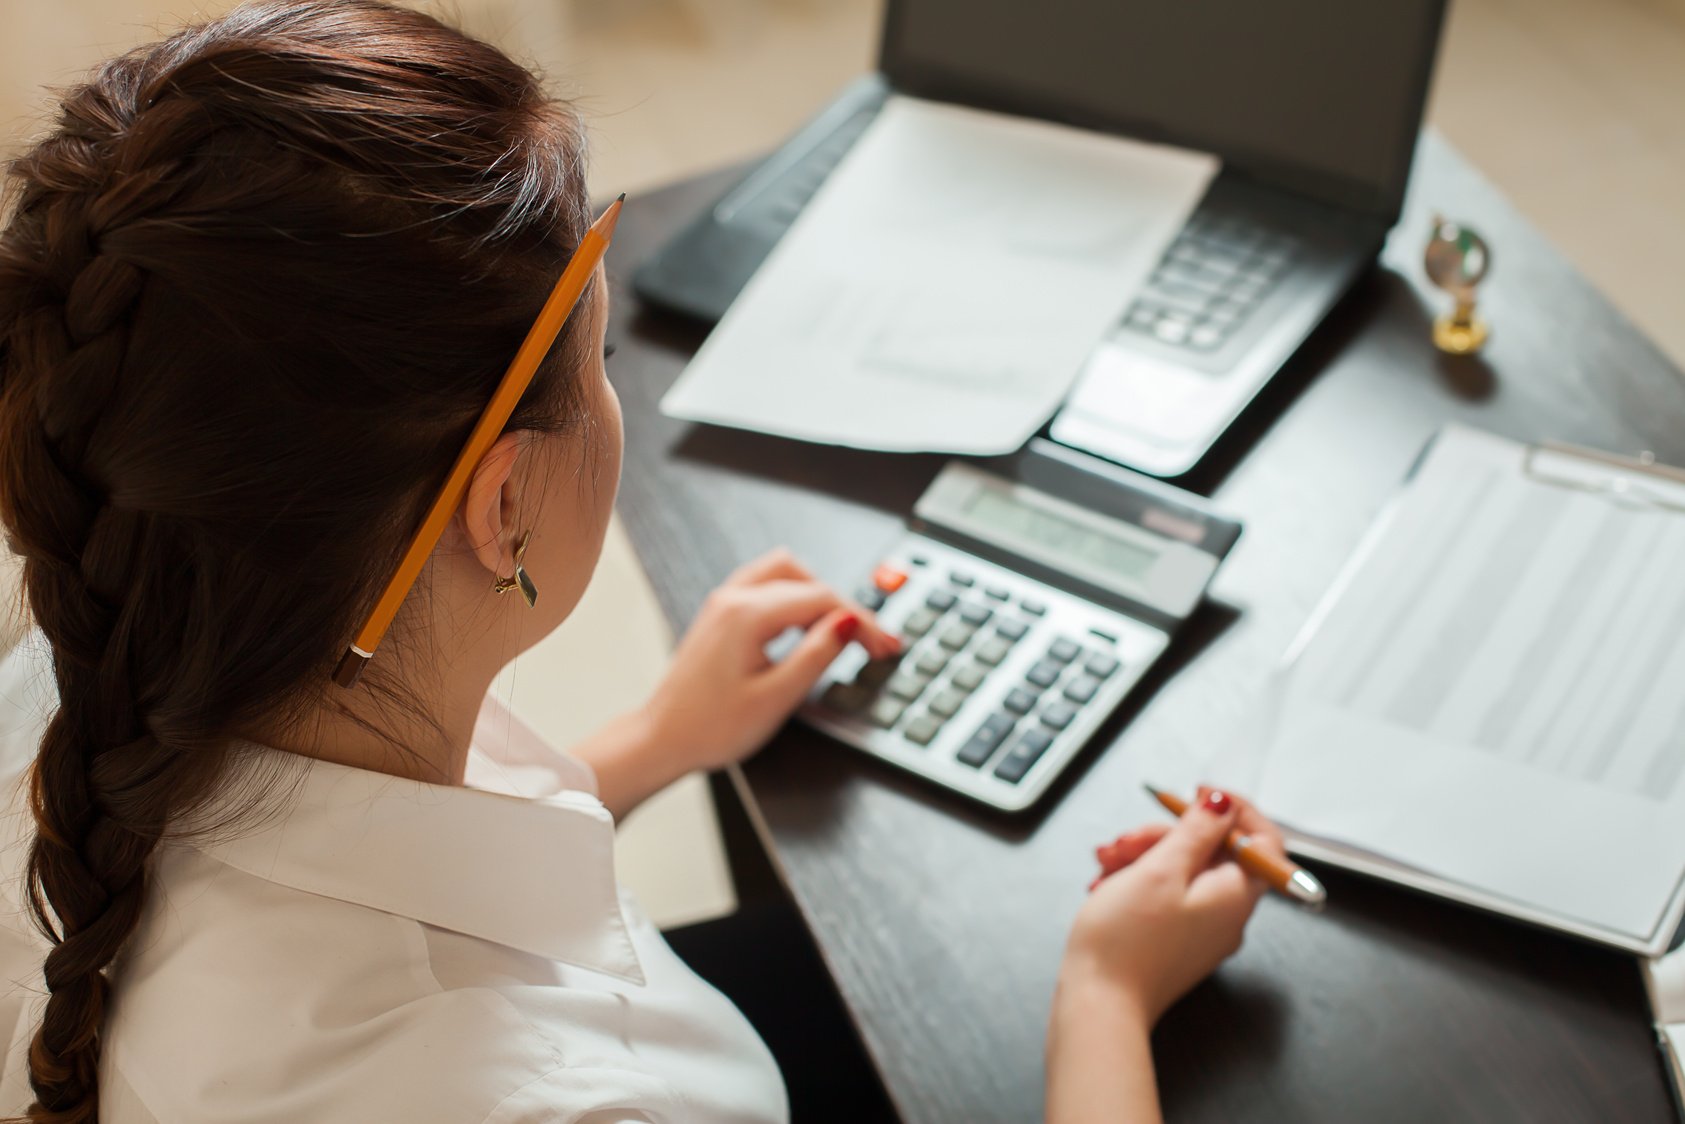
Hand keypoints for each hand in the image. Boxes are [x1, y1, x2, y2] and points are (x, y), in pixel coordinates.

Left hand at [645, 549, 900, 775]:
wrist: (663, 739)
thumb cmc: (710, 727)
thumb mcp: (776, 697)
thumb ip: (816, 655)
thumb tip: (848, 623)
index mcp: (746, 615)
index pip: (823, 600)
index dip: (863, 622)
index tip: (886, 646)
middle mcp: (732, 598)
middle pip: (807, 579)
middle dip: (844, 606)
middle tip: (870, 642)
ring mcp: (723, 602)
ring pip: (786, 573)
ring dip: (819, 596)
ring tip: (842, 632)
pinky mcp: (721, 614)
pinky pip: (766, 586)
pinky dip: (795, 599)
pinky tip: (806, 626)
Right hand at [1059, 787, 1284, 1026]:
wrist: (1099, 1003)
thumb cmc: (1128, 937)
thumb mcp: (1162, 868)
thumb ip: (1198, 830)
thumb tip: (1223, 803)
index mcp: (1236, 895)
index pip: (1262, 841)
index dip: (1234, 811)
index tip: (1196, 795)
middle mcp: (1227, 915)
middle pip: (1212, 853)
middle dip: (1165, 836)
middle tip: (1126, 840)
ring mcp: (1201, 930)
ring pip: (1182, 872)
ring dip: (1142, 857)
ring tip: (1104, 863)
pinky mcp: (1175, 941)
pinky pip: (1166, 896)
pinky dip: (1137, 881)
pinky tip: (1104, 884)